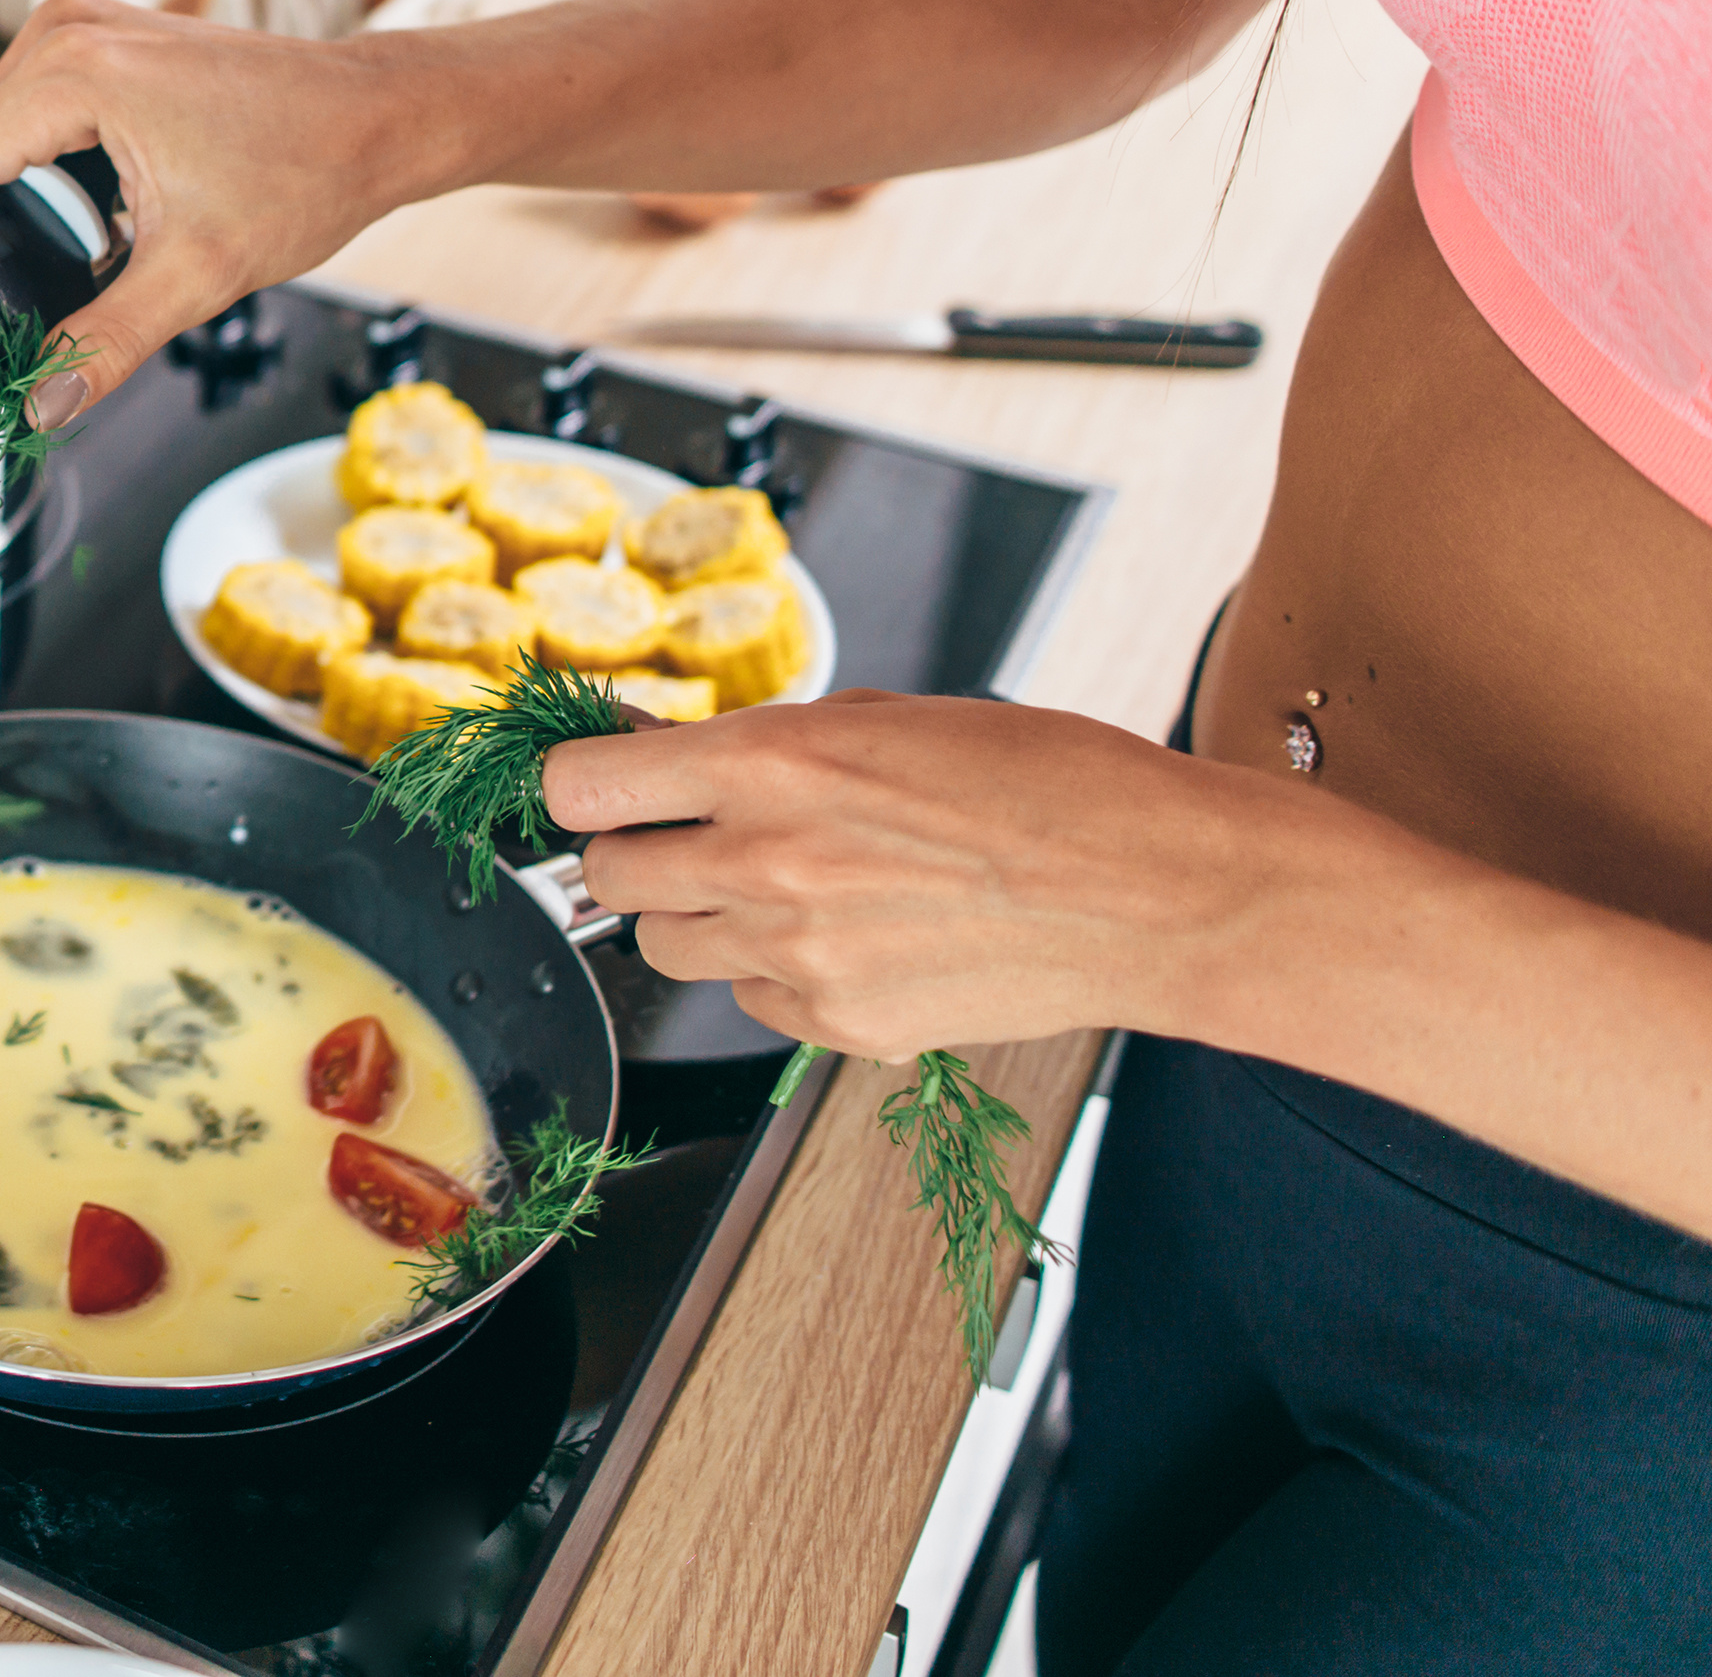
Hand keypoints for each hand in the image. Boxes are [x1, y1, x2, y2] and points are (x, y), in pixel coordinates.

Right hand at [0, 0, 437, 421]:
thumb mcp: (195, 275)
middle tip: (90, 257)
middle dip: (4, 218)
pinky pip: (33, 107)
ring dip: (33, 191)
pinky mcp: (100, 32)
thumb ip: (102, 346)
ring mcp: (82, 23)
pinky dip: (58, 159)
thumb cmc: (309, 168)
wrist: (380, 116)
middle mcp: (66, 30)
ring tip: (114, 223)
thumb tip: (38, 402)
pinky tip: (119, 190)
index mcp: (74, 73)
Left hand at [541, 693, 1272, 1057]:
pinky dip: (775, 975)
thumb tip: (666, 752)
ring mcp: (801, 953)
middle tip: (690, 837)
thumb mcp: (889, 715)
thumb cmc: (1049, 783)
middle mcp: (768, 860)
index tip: (600, 783)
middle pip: (605, 878)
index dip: (581, 784)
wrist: (1160, 890)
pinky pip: (751, 1003)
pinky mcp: (842, 1024)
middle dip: (634, 854)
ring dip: (697, 917)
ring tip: (781, 887)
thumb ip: (764, 743)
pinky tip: (850, 939)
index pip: (580, 786)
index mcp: (774, 762)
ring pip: (665, 950)